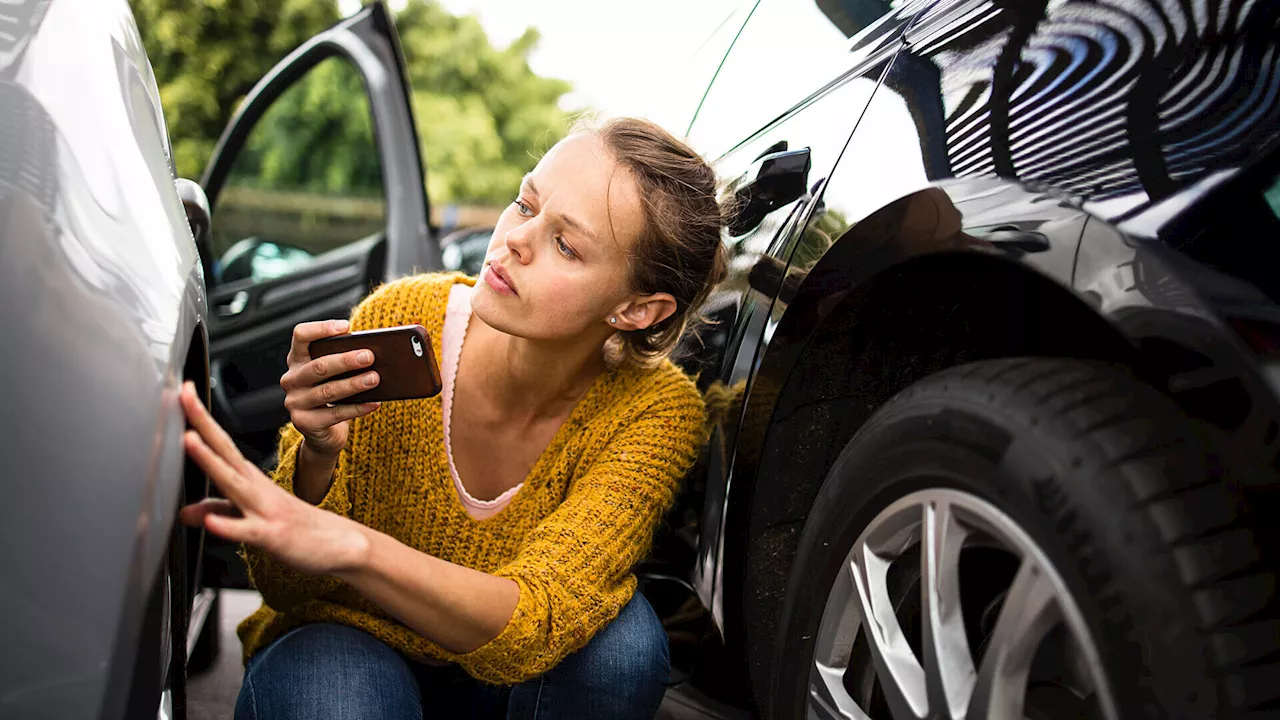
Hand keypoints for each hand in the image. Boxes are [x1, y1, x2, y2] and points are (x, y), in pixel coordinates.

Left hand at [178, 382, 367, 574]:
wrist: (338, 543)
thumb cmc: (294, 528)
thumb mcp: (251, 519)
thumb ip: (219, 512)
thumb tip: (186, 513)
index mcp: (250, 479)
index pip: (221, 444)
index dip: (201, 419)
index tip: (185, 391)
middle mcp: (256, 488)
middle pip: (225, 451)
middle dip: (203, 423)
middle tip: (184, 394)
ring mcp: (264, 510)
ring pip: (233, 483)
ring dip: (211, 460)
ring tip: (189, 440)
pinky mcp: (272, 535)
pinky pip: (247, 531)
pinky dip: (228, 526)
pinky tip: (210, 522)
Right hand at [281, 319, 380, 456]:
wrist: (322, 432)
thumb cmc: (333, 394)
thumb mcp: (335, 374)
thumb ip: (345, 360)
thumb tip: (375, 351)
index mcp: (297, 360)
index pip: (301, 336)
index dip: (321, 329)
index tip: (346, 327)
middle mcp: (292, 379)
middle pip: (318, 366)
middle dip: (345, 360)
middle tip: (369, 356)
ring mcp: (295, 402)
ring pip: (327, 391)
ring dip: (354, 384)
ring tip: (375, 378)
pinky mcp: (305, 423)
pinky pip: (335, 414)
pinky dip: (357, 408)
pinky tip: (374, 402)